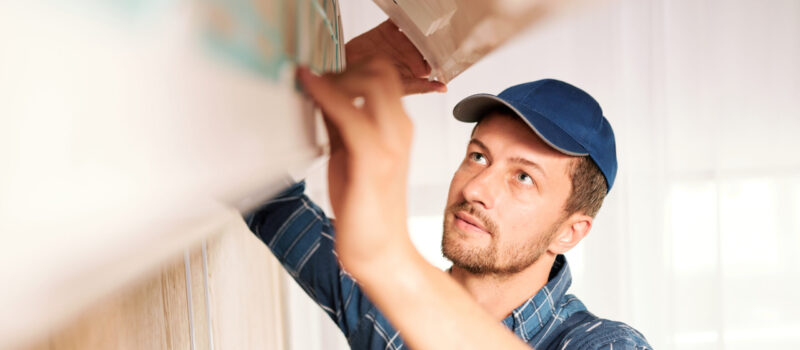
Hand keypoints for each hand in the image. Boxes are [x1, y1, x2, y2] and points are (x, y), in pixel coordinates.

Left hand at [297, 59, 528, 349]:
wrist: (380, 252)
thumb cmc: (366, 210)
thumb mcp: (349, 155)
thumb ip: (340, 123)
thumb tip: (319, 94)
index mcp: (397, 127)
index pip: (382, 73)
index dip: (349, 65)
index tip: (318, 72)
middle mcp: (399, 130)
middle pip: (379, 68)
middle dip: (342, 66)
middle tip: (312, 80)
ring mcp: (390, 143)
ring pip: (370, 81)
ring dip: (333, 77)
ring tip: (307, 86)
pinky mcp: (373, 160)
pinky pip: (350, 112)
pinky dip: (324, 93)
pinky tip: (306, 88)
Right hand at [346, 19, 446, 94]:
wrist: (346, 73)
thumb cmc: (372, 86)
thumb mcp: (400, 88)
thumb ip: (421, 87)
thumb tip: (443, 88)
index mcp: (415, 68)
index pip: (434, 59)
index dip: (443, 54)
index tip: (450, 48)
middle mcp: (409, 54)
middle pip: (427, 41)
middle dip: (435, 35)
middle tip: (444, 28)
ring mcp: (399, 41)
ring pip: (416, 28)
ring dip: (422, 23)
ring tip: (429, 17)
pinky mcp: (388, 30)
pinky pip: (399, 18)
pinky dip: (405, 13)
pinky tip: (410, 11)